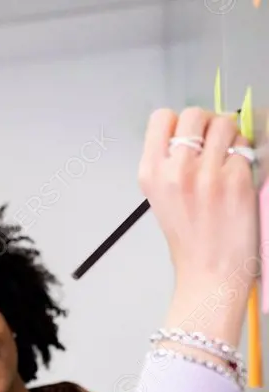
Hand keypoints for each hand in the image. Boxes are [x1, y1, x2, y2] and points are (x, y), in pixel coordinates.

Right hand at [139, 107, 257, 347]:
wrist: (209, 272)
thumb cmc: (189, 238)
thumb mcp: (161, 198)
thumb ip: (169, 164)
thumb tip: (195, 132)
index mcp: (150, 173)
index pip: (162, 118)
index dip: (179, 123)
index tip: (189, 137)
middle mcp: (175, 170)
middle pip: (195, 114)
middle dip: (208, 124)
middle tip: (214, 145)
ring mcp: (206, 173)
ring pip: (226, 123)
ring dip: (232, 136)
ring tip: (229, 160)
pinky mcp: (237, 179)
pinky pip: (246, 147)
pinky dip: (246, 156)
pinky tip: (241, 176)